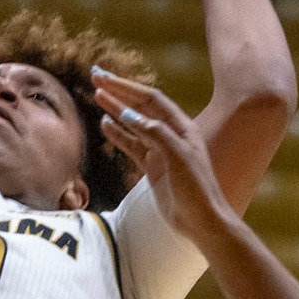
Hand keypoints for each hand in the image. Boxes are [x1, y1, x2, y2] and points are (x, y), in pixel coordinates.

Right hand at [91, 69, 235, 245]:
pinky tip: (105, 124)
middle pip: (141, 107)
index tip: (105, 79)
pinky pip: (131, 145)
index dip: (127, 87)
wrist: (201, 221)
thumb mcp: (178, 156)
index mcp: (181, 127)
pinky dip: (118, 134)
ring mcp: (161, 151)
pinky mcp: (153, 168)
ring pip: (134, 124)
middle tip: (96, 78)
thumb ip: (155, 133)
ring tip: (97, 96)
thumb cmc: (196, 188)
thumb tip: (128, 114)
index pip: (150, 99)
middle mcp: (171, 134)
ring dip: (116, 110)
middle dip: (119, 92)